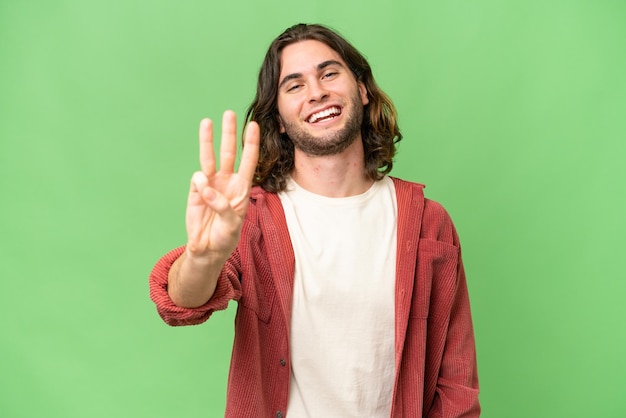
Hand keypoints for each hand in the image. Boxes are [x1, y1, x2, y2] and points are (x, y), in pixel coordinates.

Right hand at [185, 110, 259, 259]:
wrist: (206, 249)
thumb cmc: (225, 237)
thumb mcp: (231, 225)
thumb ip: (221, 205)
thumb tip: (205, 185)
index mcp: (242, 188)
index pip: (248, 161)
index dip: (251, 143)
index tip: (253, 125)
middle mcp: (226, 182)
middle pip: (229, 152)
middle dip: (229, 133)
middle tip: (229, 113)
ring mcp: (210, 185)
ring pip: (209, 157)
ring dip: (208, 140)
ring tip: (207, 122)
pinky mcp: (195, 191)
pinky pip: (197, 179)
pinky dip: (200, 183)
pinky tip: (202, 192)